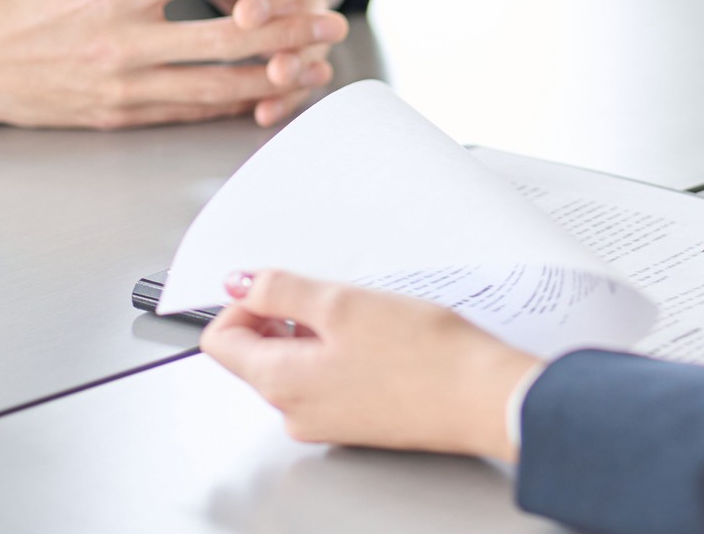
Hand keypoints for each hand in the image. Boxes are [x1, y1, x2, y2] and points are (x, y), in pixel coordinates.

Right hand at [0, 0, 347, 128]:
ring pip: (215, 86)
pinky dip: (232, 104)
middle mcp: (123, 47)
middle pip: (223, 39)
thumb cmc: (20, 2)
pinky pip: (188, 112)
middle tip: (331, 20)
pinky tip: (266, 94)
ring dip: (271, 75)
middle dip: (285, 28)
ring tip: (315, 64)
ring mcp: (124, 89)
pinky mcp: (121, 118)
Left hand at [201, 269, 541, 461]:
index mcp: (278, 383)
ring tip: (365, 317)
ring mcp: (324, 420)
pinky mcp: (356, 419)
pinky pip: (328, 378)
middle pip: (258, 351)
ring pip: (296, 362)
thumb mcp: (341, 304)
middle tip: (335, 297)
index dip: (245, 302)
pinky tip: (382, 339)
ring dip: (319, 331)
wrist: (483, 398)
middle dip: (287, 315)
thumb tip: (237, 283)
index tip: (282, 286)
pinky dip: (343, 351)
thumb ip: (280, 291)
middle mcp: (293, 411)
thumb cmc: (423, 356)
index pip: (220, 340)